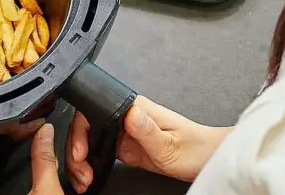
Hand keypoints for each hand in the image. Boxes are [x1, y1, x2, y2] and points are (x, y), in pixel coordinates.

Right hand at [65, 96, 230, 192]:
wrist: (208, 159)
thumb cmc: (196, 148)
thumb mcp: (170, 143)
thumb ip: (147, 129)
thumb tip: (128, 112)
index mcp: (134, 108)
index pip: (93, 110)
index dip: (80, 132)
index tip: (81, 153)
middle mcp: (126, 116)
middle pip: (86, 127)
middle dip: (76, 150)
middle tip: (81, 172)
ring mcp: (124, 131)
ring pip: (89, 140)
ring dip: (81, 160)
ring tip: (85, 178)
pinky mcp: (126, 145)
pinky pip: (100, 152)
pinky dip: (91, 164)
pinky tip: (91, 175)